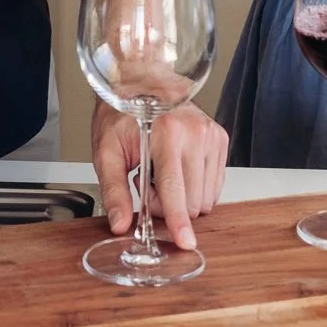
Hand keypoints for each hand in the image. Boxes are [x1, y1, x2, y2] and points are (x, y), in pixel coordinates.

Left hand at [91, 99, 227, 250]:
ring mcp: (212, 135)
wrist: (142, 84)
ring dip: (184, 198)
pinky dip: (196, 188)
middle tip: (147, 182)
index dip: (178, 220)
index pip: (175, 189)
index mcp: (167, 133)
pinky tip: (178, 168)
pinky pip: (214, 186)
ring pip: (207, 197)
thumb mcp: (106, 151)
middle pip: (192, 200)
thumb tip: (120, 223)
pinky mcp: (220, 139)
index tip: (186, 242)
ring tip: (162, 172)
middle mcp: (195, 132)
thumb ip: (113, 190)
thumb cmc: (122, 115)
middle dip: (169, 205)